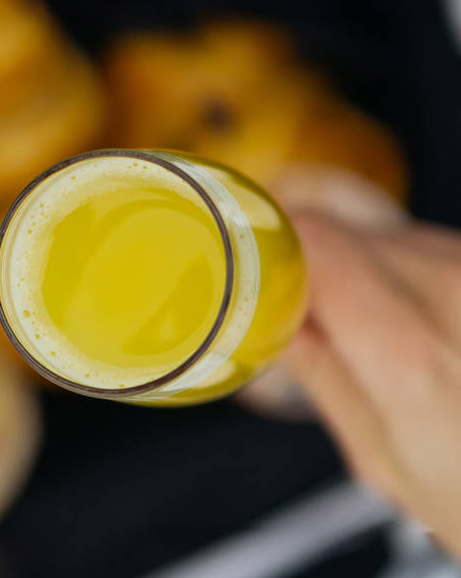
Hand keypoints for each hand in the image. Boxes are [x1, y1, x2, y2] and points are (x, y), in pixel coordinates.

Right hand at [285, 211, 460, 558]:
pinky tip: (421, 328)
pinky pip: (425, 246)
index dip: (268, 251)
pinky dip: (402, 275)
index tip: (250, 277)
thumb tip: (273, 323)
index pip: (312, 241)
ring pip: (383, 235)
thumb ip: (321, 375)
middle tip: (310, 323)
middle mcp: (453, 290)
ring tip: (379, 338)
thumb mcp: (383, 458)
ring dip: (360, 273)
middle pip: (342, 233)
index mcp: (407, 355)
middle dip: (310, 271)